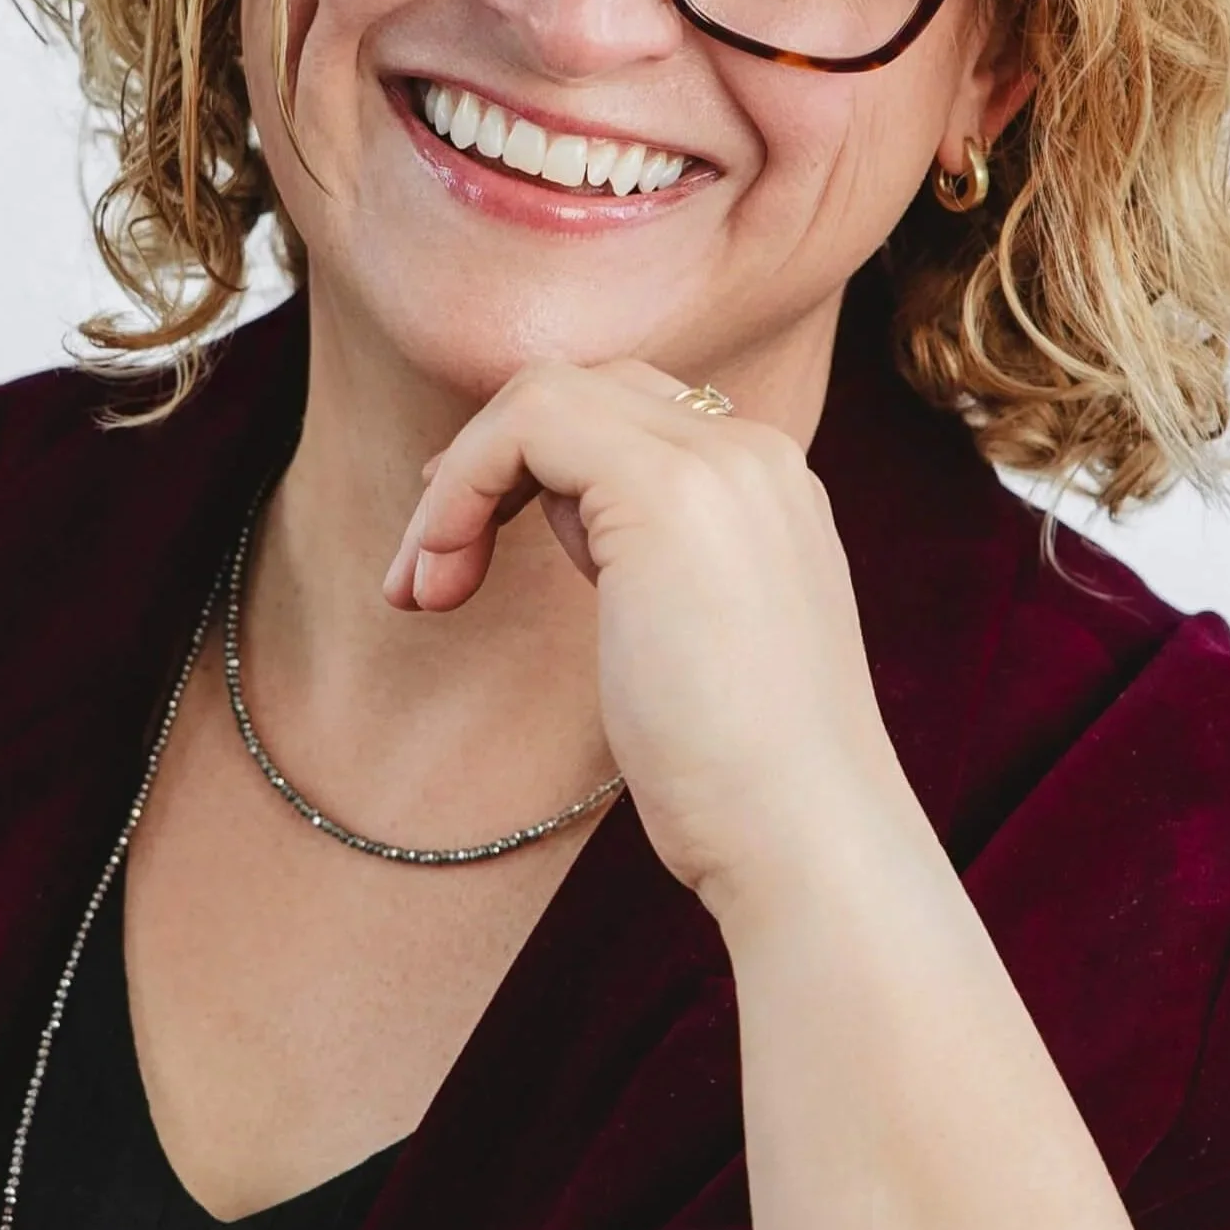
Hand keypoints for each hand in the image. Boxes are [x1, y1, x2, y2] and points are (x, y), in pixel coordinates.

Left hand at [381, 359, 909, 912]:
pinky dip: (460, 487)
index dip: (526, 468)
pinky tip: (443, 574)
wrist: (807, 843)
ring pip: (543, 392)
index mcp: (768, 485)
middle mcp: (753, 452)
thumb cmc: (741, 775)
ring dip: (458, 481)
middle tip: (427, 569)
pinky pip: (524, 424)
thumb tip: (553, 503)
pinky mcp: (665, 489)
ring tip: (422, 587)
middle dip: (484, 463)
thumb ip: (643, 551)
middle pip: (581, 387)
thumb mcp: (689, 630)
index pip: (624, 413)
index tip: (463, 553)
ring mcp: (717, 461)